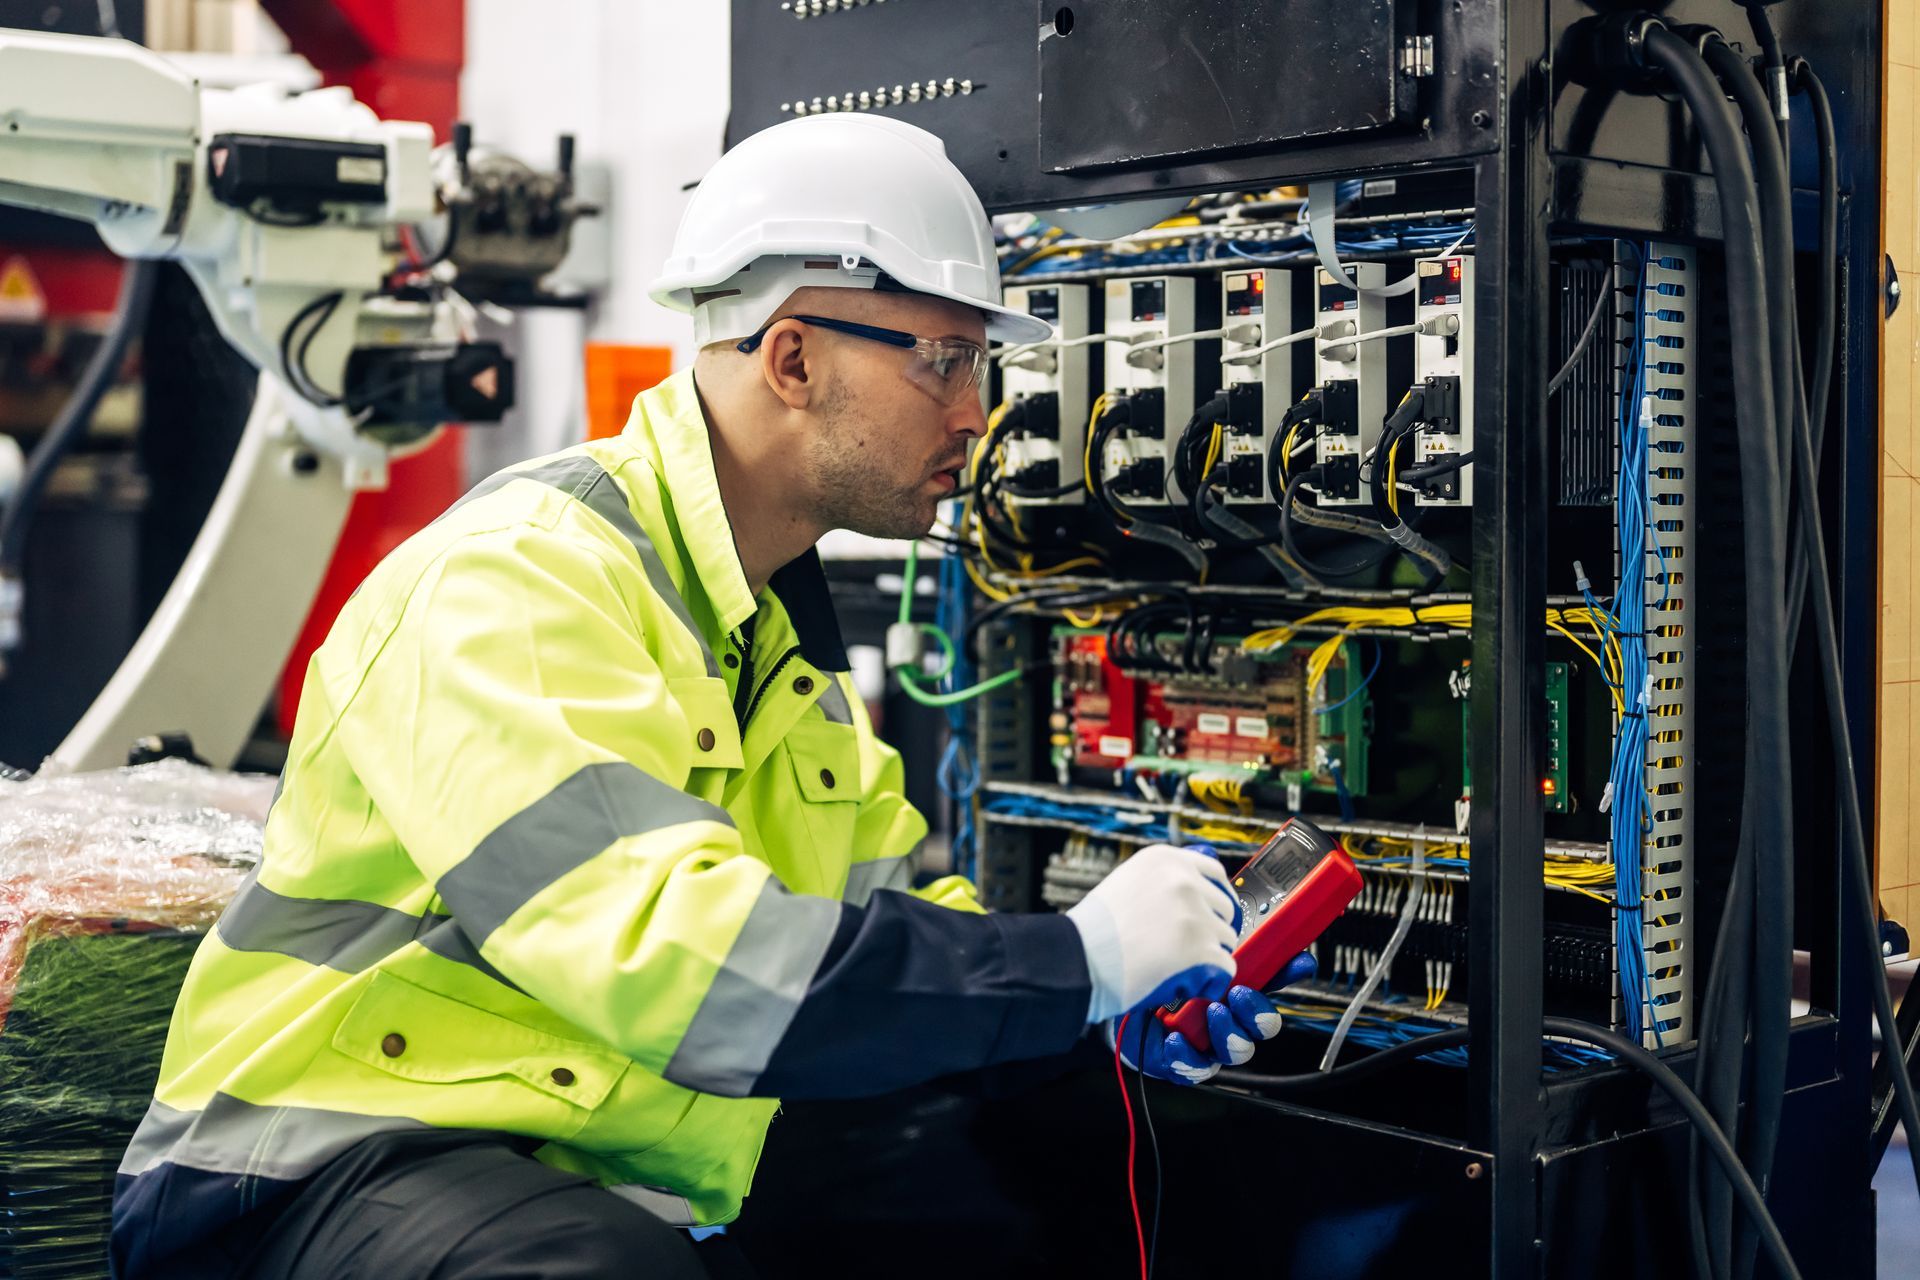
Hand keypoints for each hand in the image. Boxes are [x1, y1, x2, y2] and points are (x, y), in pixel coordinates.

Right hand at [1066, 843, 1238, 1024]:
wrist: (1078, 961)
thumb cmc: (1093, 932)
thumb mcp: (1127, 882)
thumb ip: (1162, 882)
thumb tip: (1195, 895)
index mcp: (1166, 860)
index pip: (1215, 872)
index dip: (1214, 898)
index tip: (1211, 914)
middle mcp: (1184, 881)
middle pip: (1224, 908)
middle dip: (1210, 930)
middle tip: (1184, 948)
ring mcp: (1195, 914)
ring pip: (1226, 939)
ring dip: (1207, 956)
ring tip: (1175, 965)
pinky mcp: (1201, 949)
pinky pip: (1225, 967)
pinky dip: (1210, 980)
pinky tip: (1186, 982)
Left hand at [1115, 952, 1317, 1084]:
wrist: (1102, 985)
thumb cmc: (1145, 964)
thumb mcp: (1182, 941)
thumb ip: (1219, 933)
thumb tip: (1256, 915)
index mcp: (1230, 982)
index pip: (1272, 981)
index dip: (1289, 973)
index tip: (1295, 962)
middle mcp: (1224, 1012)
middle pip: (1264, 1023)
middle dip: (1257, 1011)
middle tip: (1237, 993)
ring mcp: (1205, 1039)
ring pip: (1239, 1049)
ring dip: (1228, 1032)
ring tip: (1209, 1012)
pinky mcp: (1182, 1060)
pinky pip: (1198, 1067)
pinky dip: (1188, 1054)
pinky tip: (1175, 1037)